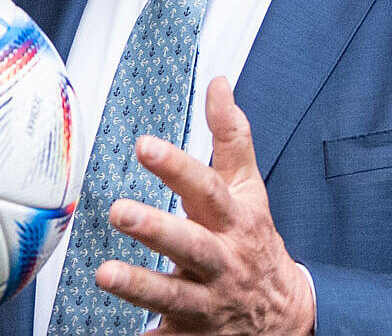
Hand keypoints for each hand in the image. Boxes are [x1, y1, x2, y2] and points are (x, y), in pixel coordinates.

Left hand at [96, 76, 315, 334]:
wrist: (287, 317)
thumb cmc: (253, 241)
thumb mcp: (249, 190)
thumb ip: (230, 137)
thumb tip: (219, 82)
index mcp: (233, 222)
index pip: (207, 189)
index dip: (177, 167)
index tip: (144, 145)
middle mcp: (222, 262)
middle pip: (190, 245)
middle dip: (156, 229)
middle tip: (120, 211)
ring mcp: (208, 302)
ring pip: (173, 296)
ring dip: (140, 286)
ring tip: (104, 274)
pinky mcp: (192, 335)